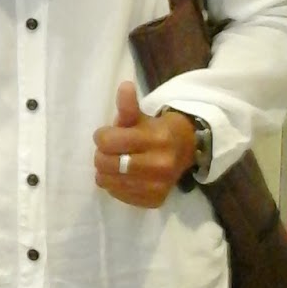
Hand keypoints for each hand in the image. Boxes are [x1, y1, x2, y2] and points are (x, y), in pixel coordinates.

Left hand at [93, 81, 196, 207]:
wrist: (185, 151)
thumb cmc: (156, 131)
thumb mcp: (141, 116)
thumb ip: (128, 106)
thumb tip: (125, 86)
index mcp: (156, 139)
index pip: (108, 141)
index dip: (102, 136)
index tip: (106, 134)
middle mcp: (159, 165)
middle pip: (106, 163)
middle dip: (101, 154)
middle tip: (110, 150)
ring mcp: (157, 186)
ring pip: (108, 182)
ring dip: (105, 172)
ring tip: (115, 163)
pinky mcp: (154, 201)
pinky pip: (118, 195)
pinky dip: (115, 185)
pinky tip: (123, 176)